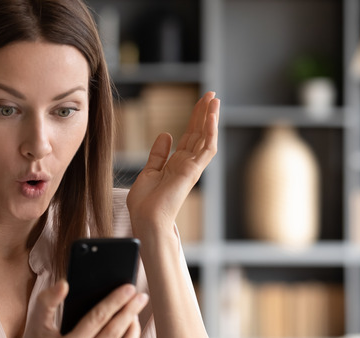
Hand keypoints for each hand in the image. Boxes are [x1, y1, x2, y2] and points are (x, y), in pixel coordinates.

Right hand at [9, 280, 146, 337]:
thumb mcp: (35, 322)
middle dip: (131, 312)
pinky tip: (129, 336)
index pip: (98, 319)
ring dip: (133, 333)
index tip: (129, 288)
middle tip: (141, 296)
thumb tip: (65, 284)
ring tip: (134, 316)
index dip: (115, 301)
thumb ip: (48, 300)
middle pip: (115, 334)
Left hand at [126, 91, 219, 231]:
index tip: (199, 103)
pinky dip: (210, 131)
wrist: (146, 220)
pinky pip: (206, 148)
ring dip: (210, 118)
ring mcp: (192, 167)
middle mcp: (187, 164)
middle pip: (199, 133)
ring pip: (206, 137)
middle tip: (211, 94)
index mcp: (176, 164)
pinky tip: (211, 115)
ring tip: (214, 99)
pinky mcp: (193, 171)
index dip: (194, 119)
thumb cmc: (145, 203)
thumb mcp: (148, 171)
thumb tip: (166, 134)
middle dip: (204, 113)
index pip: (189, 137)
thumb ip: (158, 154)